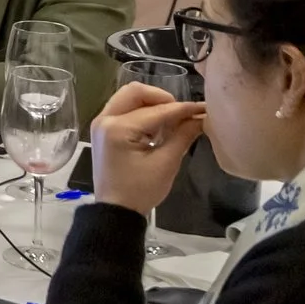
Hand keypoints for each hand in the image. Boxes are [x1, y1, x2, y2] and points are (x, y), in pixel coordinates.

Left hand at [89, 85, 208, 216]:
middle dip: (162, 99)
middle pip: (136, 92)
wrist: (116, 211)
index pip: (156, 110)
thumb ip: (183, 135)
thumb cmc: (140, 190)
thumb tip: (201, 117)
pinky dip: (142, 112)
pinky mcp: (103, 130)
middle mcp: (104, 119)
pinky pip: (124, 110)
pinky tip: (157, 127)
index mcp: (118, 128)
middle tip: (181, 113)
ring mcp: (101, 123)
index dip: (183, 109)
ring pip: (129, 98)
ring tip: (171, 122)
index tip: (203, 107)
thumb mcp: (166, 163)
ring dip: (152, 105)